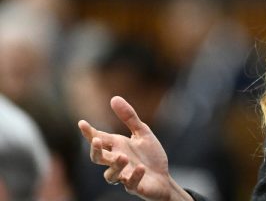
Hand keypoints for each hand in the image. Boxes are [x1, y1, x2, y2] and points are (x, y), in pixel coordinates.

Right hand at [77, 96, 191, 200]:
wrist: (163, 178)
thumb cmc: (150, 156)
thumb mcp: (142, 132)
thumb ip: (129, 117)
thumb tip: (114, 98)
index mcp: (117, 146)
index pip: (99, 139)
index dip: (89, 133)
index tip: (82, 123)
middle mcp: (117, 161)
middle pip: (98, 158)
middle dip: (95, 150)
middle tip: (98, 141)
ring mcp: (124, 175)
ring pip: (110, 174)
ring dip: (115, 165)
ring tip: (123, 157)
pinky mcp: (135, 186)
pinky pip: (130, 184)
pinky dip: (134, 176)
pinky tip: (140, 168)